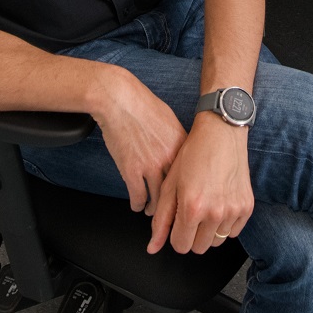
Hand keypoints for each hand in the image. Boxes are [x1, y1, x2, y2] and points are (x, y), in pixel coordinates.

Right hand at [89, 65, 187, 216]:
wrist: (120, 99)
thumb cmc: (142, 105)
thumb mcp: (170, 120)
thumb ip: (177, 140)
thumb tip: (180, 154)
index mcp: (182, 146)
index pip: (192, 177)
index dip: (189, 191)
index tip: (187, 199)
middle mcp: (170, 158)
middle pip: (177, 193)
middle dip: (174, 207)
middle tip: (172, 213)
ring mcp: (151, 166)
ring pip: (157, 200)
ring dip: (154, 209)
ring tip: (152, 211)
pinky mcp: (131, 171)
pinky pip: (138, 197)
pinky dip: (137, 204)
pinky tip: (137, 204)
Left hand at [148, 114, 254, 254]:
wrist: (221, 133)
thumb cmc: (193, 154)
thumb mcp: (169, 185)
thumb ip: (160, 220)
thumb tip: (153, 248)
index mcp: (192, 208)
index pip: (180, 246)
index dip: (175, 235)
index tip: (178, 222)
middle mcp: (215, 213)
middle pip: (199, 248)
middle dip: (191, 235)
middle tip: (191, 213)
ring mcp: (234, 210)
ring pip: (217, 242)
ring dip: (209, 230)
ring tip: (206, 206)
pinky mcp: (247, 207)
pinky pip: (234, 232)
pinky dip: (226, 224)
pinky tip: (220, 203)